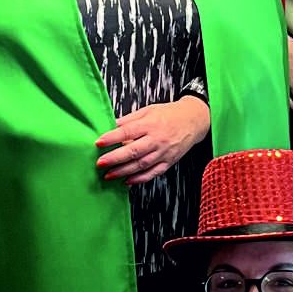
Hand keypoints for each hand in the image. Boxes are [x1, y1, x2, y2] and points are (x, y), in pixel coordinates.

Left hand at [95, 97, 209, 185]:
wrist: (193, 121)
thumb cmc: (169, 114)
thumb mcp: (148, 110)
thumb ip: (129, 120)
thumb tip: (111, 126)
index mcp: (150, 124)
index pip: (127, 132)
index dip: (112, 138)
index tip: (99, 142)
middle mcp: (157, 139)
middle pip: (133, 151)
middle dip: (114, 158)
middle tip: (100, 163)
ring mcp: (163, 152)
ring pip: (141, 165)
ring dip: (123, 171)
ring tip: (109, 175)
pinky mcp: (168, 162)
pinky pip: (153, 173)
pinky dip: (140, 179)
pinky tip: (127, 181)